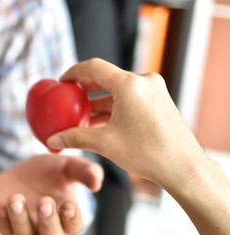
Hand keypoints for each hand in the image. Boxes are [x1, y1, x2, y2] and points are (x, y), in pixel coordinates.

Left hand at [0, 154, 102, 234]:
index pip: (73, 227)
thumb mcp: (67, 166)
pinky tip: (1, 205)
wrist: (17, 171)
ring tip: (16, 198)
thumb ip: (84, 171)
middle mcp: (47, 228)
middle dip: (48, 222)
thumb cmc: (48, 172)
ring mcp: (25, 228)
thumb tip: (97, 183)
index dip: (71, 219)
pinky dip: (2, 219)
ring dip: (20, 218)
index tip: (68, 205)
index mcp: (66, 217)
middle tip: (44, 202)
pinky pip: (4, 229)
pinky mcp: (5, 224)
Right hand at [45, 58, 202, 190]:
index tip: (61, 82)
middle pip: (105, 76)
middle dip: (84, 88)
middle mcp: (144, 82)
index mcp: (130, 85)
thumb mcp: (105, 144)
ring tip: (80, 116)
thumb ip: (75, 137)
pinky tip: (99, 123)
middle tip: (67, 99)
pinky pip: (129, 98)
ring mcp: (154, 90)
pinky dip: (112, 107)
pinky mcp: (159, 101)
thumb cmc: (148, 153)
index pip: (94, 67)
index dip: (73, 72)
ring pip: (117, 89)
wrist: (182, 166)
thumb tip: (52, 139)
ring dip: (97, 101)